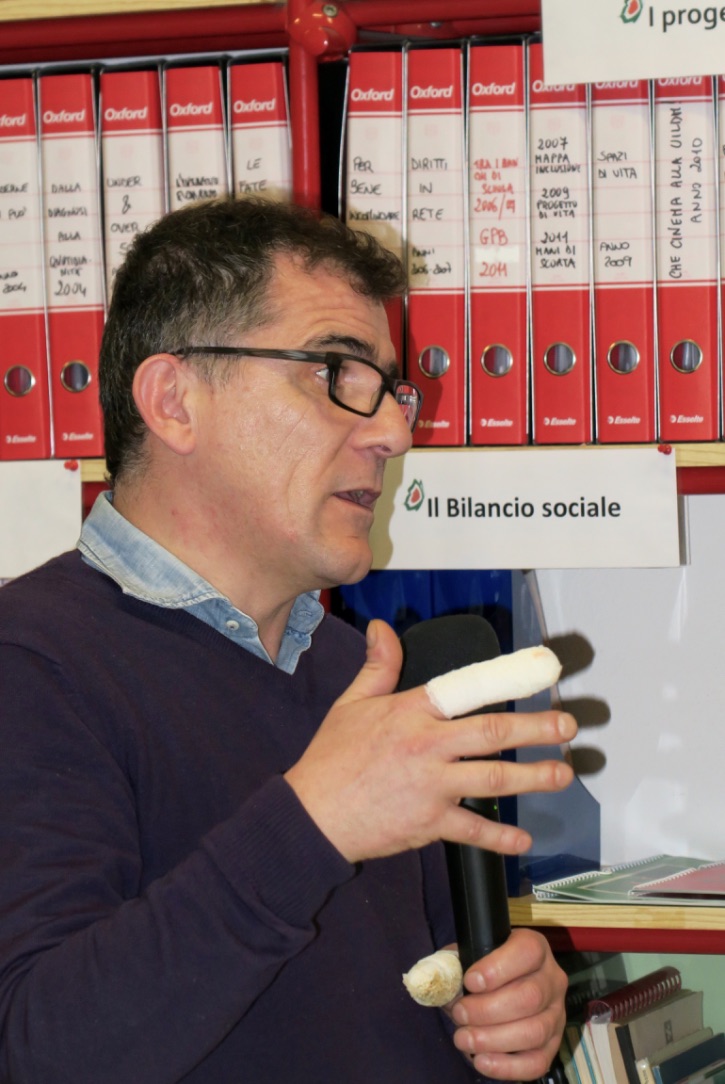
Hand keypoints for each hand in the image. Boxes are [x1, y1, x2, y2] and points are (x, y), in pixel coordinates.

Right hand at [285, 619, 576, 863]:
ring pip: (493, 778)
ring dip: (532, 777)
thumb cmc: (330, 759)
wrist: (311, 815)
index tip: (540, 681)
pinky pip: (472, 830)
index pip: (468, 690)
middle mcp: (427, 746)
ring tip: (562, 774)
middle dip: (536, 729)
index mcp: (411, 712)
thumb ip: (377, 666)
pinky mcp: (429, 823)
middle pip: (492, 732)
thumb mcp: (351, 704)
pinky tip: (522, 840)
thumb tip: (382, 628)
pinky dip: (499, 837)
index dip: (507, 684)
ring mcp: (431, 786)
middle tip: (566, 728)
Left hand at [449, 928, 566, 1080]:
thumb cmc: (482, 971)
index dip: (497, 968)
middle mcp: (552, 980)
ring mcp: (556, 1014)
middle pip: (529, 997)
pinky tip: (481, 1061)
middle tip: (459, 1014)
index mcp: (535, 948)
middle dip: (487, 1010)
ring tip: (464, 1039)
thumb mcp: (467, 957)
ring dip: (493, 1039)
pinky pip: (537, 1062)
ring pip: (534, 1031)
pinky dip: (507, 1067)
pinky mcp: (552, 1045)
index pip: (527, 951)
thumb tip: (438, 981)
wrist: (497, 988)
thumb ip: (452, 966)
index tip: (470, 981)